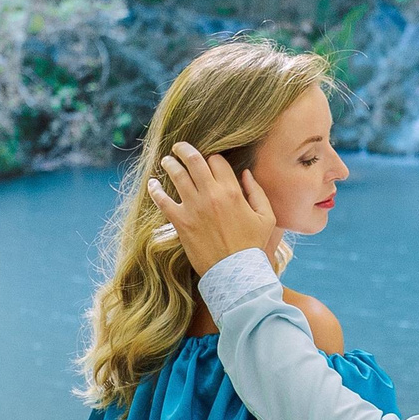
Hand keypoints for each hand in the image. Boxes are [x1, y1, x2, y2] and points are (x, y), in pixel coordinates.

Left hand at [150, 142, 277, 274]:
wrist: (236, 273)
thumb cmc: (253, 246)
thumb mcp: (266, 217)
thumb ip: (256, 192)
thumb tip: (245, 174)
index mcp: (232, 191)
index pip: (216, 161)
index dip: (212, 158)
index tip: (209, 162)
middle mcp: (211, 195)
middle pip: (193, 160)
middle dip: (184, 149)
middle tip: (179, 147)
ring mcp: (194, 208)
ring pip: (176, 175)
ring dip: (169, 164)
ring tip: (166, 161)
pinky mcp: (181, 222)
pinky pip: (163, 201)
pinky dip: (156, 190)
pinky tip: (152, 184)